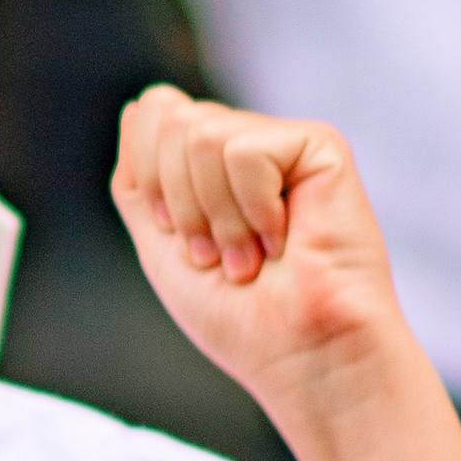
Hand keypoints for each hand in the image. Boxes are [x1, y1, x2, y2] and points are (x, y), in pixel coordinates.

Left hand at [111, 87, 403, 408]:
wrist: (299, 354)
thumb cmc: (238, 317)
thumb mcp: (160, 246)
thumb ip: (139, 179)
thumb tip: (140, 105)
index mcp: (210, 166)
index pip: (153, 114)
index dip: (151, 180)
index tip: (183, 244)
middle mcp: (247, 145)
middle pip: (172, 118)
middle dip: (181, 203)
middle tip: (218, 256)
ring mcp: (284, 144)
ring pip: (202, 134)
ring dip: (216, 216)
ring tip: (249, 257)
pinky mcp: (321, 146)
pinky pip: (245, 149)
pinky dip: (251, 210)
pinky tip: (283, 241)